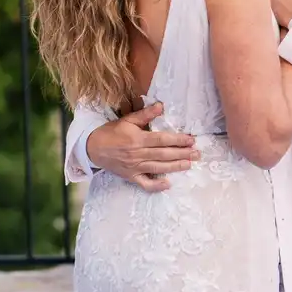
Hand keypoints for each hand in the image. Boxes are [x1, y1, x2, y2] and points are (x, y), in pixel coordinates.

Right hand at [86, 102, 200, 192]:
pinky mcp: (131, 177)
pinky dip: (156, 185)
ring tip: (189, 164)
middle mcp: (138, 154)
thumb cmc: (112, 132)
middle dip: (182, 154)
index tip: (191, 140)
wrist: (93, 148)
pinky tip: (168, 184)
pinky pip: (145, 184)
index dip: (178, 140)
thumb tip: (161, 106)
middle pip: (164, 154)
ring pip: (159, 168)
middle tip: (197, 154)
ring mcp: (135, 167)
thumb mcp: (128, 119)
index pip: (163, 140)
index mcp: (138, 139)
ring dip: (175, 167)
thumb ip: (145, 114)